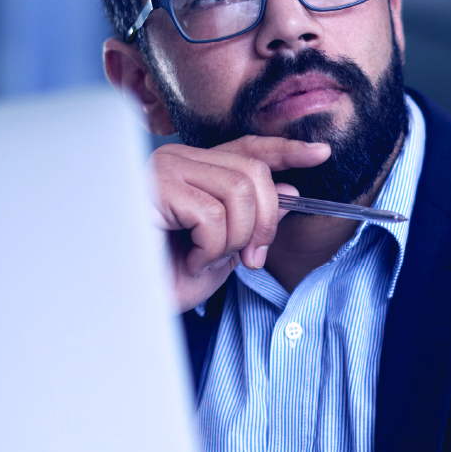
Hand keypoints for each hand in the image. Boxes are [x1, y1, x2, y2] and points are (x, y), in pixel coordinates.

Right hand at [149, 135, 330, 311]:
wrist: (129, 302)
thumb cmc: (166, 276)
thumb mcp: (226, 249)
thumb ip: (255, 219)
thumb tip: (291, 193)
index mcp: (195, 168)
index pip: (248, 149)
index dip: (286, 150)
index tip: (321, 153)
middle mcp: (179, 159)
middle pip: (253, 172)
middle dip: (264, 222)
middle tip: (250, 259)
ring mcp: (165, 169)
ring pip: (238, 193)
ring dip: (234, 239)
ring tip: (206, 260)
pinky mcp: (155, 188)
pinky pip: (212, 215)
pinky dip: (210, 248)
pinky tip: (188, 260)